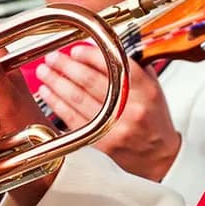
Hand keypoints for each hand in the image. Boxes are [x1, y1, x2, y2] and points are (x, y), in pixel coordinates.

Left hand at [36, 46, 180, 182]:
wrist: (159, 157)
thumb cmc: (153, 120)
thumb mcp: (153, 89)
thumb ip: (133, 68)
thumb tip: (104, 48)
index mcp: (146, 91)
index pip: (115, 65)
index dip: (90, 55)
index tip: (75, 50)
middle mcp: (132, 108)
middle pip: (91, 81)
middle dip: (66, 66)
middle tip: (53, 58)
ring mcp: (116, 126)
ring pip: (78, 99)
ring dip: (57, 83)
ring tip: (45, 72)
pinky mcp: (102, 141)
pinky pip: (74, 119)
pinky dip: (58, 104)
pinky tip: (48, 93)